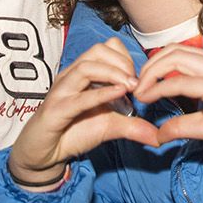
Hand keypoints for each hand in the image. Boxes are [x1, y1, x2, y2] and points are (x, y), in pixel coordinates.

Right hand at [7, 38, 160, 187]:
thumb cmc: (73, 132)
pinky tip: (118, 94)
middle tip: (136, 82)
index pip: (106, 48)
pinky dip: (101, 93)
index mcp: (83, 74)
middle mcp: (71, 77)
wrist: (44, 154)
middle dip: (122, 62)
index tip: (138, 77)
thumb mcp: (109, 127)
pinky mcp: (56, 110)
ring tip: (130, 86)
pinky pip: (79, 97)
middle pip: (97, 51)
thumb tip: (158, 137)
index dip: (125, 58)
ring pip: (86, 67)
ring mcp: (62, 92)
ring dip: (113, 73)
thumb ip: (132, 127)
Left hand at [134, 44, 202, 166]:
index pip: (180, 53)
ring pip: (174, 59)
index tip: (142, 86)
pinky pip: (181, 82)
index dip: (156, 66)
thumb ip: (183, 124)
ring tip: (139, 93)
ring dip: (150, 75)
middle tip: (135, 87)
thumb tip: (158, 134)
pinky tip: (150, 100)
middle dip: (148, 67)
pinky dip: (160, 89)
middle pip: (173, 50)